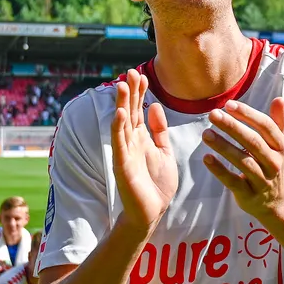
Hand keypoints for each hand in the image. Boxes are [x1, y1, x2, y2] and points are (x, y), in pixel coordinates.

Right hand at [111, 70, 177, 230]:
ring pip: (122, 124)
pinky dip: (119, 128)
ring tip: (121, 86)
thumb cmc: (157, 184)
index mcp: (141, 138)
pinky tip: (120, 113)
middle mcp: (130, 142)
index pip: (138, 110)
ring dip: (121, 104)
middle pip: (129, 112)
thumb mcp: (164, 151)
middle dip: (129, 92)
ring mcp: (125, 153)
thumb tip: (155, 106)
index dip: (139, 93)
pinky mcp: (123, 165)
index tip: (141, 75)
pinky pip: (120, 144)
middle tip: (129, 72)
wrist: (151, 211)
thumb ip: (159, 131)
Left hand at [203, 98, 283, 220]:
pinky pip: (233, 181)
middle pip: (253, 142)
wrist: (275, 201)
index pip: (266, 127)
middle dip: (232, 127)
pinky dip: (219, 170)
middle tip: (213, 114)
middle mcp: (273, 163)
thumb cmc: (270, 164)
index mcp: (280, 147)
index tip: (228, 104)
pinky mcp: (248, 195)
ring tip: (206, 134)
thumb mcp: (278, 144)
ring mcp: (262, 180)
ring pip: (243, 161)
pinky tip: (206, 158)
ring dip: (223, 146)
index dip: (248, 114)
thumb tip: (279, 99)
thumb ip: (277, 122)